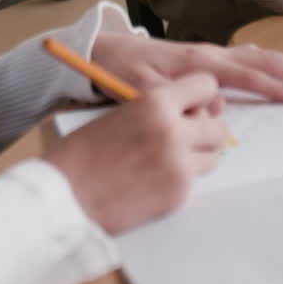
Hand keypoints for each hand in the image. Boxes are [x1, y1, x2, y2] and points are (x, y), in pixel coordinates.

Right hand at [45, 72, 227, 232]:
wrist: (63, 198)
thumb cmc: (82, 154)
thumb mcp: (121, 113)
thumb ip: (157, 109)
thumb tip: (191, 111)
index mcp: (156, 101)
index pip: (206, 85)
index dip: (200, 97)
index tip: (195, 105)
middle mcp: (174, 129)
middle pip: (219, 126)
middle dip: (205, 132)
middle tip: (187, 139)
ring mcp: (179, 164)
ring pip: (213, 157)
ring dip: (197, 158)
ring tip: (168, 162)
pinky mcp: (178, 194)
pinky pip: (195, 182)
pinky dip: (180, 182)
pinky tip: (154, 182)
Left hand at [91, 34, 282, 104]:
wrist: (99, 48)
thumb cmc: (116, 70)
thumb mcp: (140, 90)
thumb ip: (177, 100)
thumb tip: (216, 111)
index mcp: (199, 62)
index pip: (248, 77)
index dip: (277, 88)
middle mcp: (211, 53)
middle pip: (265, 60)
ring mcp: (210, 53)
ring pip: (261, 57)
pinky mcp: (206, 57)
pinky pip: (248, 59)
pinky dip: (271, 62)